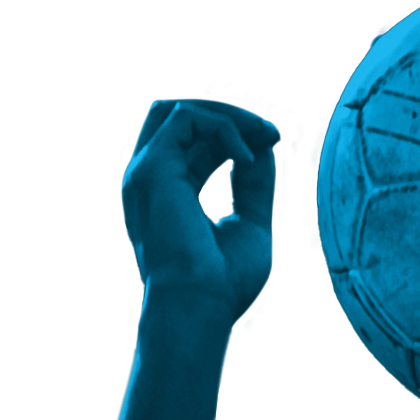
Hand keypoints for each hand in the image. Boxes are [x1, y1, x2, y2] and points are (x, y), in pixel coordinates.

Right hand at [121, 96, 281, 326]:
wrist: (199, 310)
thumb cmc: (224, 285)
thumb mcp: (250, 225)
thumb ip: (254, 184)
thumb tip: (266, 145)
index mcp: (169, 193)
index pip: (196, 142)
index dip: (235, 134)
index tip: (274, 143)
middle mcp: (151, 179)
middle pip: (181, 116)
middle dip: (230, 115)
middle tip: (271, 133)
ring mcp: (146, 172)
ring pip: (180, 109)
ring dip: (226, 113)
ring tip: (264, 134)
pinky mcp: (151, 168)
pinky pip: (186, 118)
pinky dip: (223, 128)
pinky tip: (247, 158)